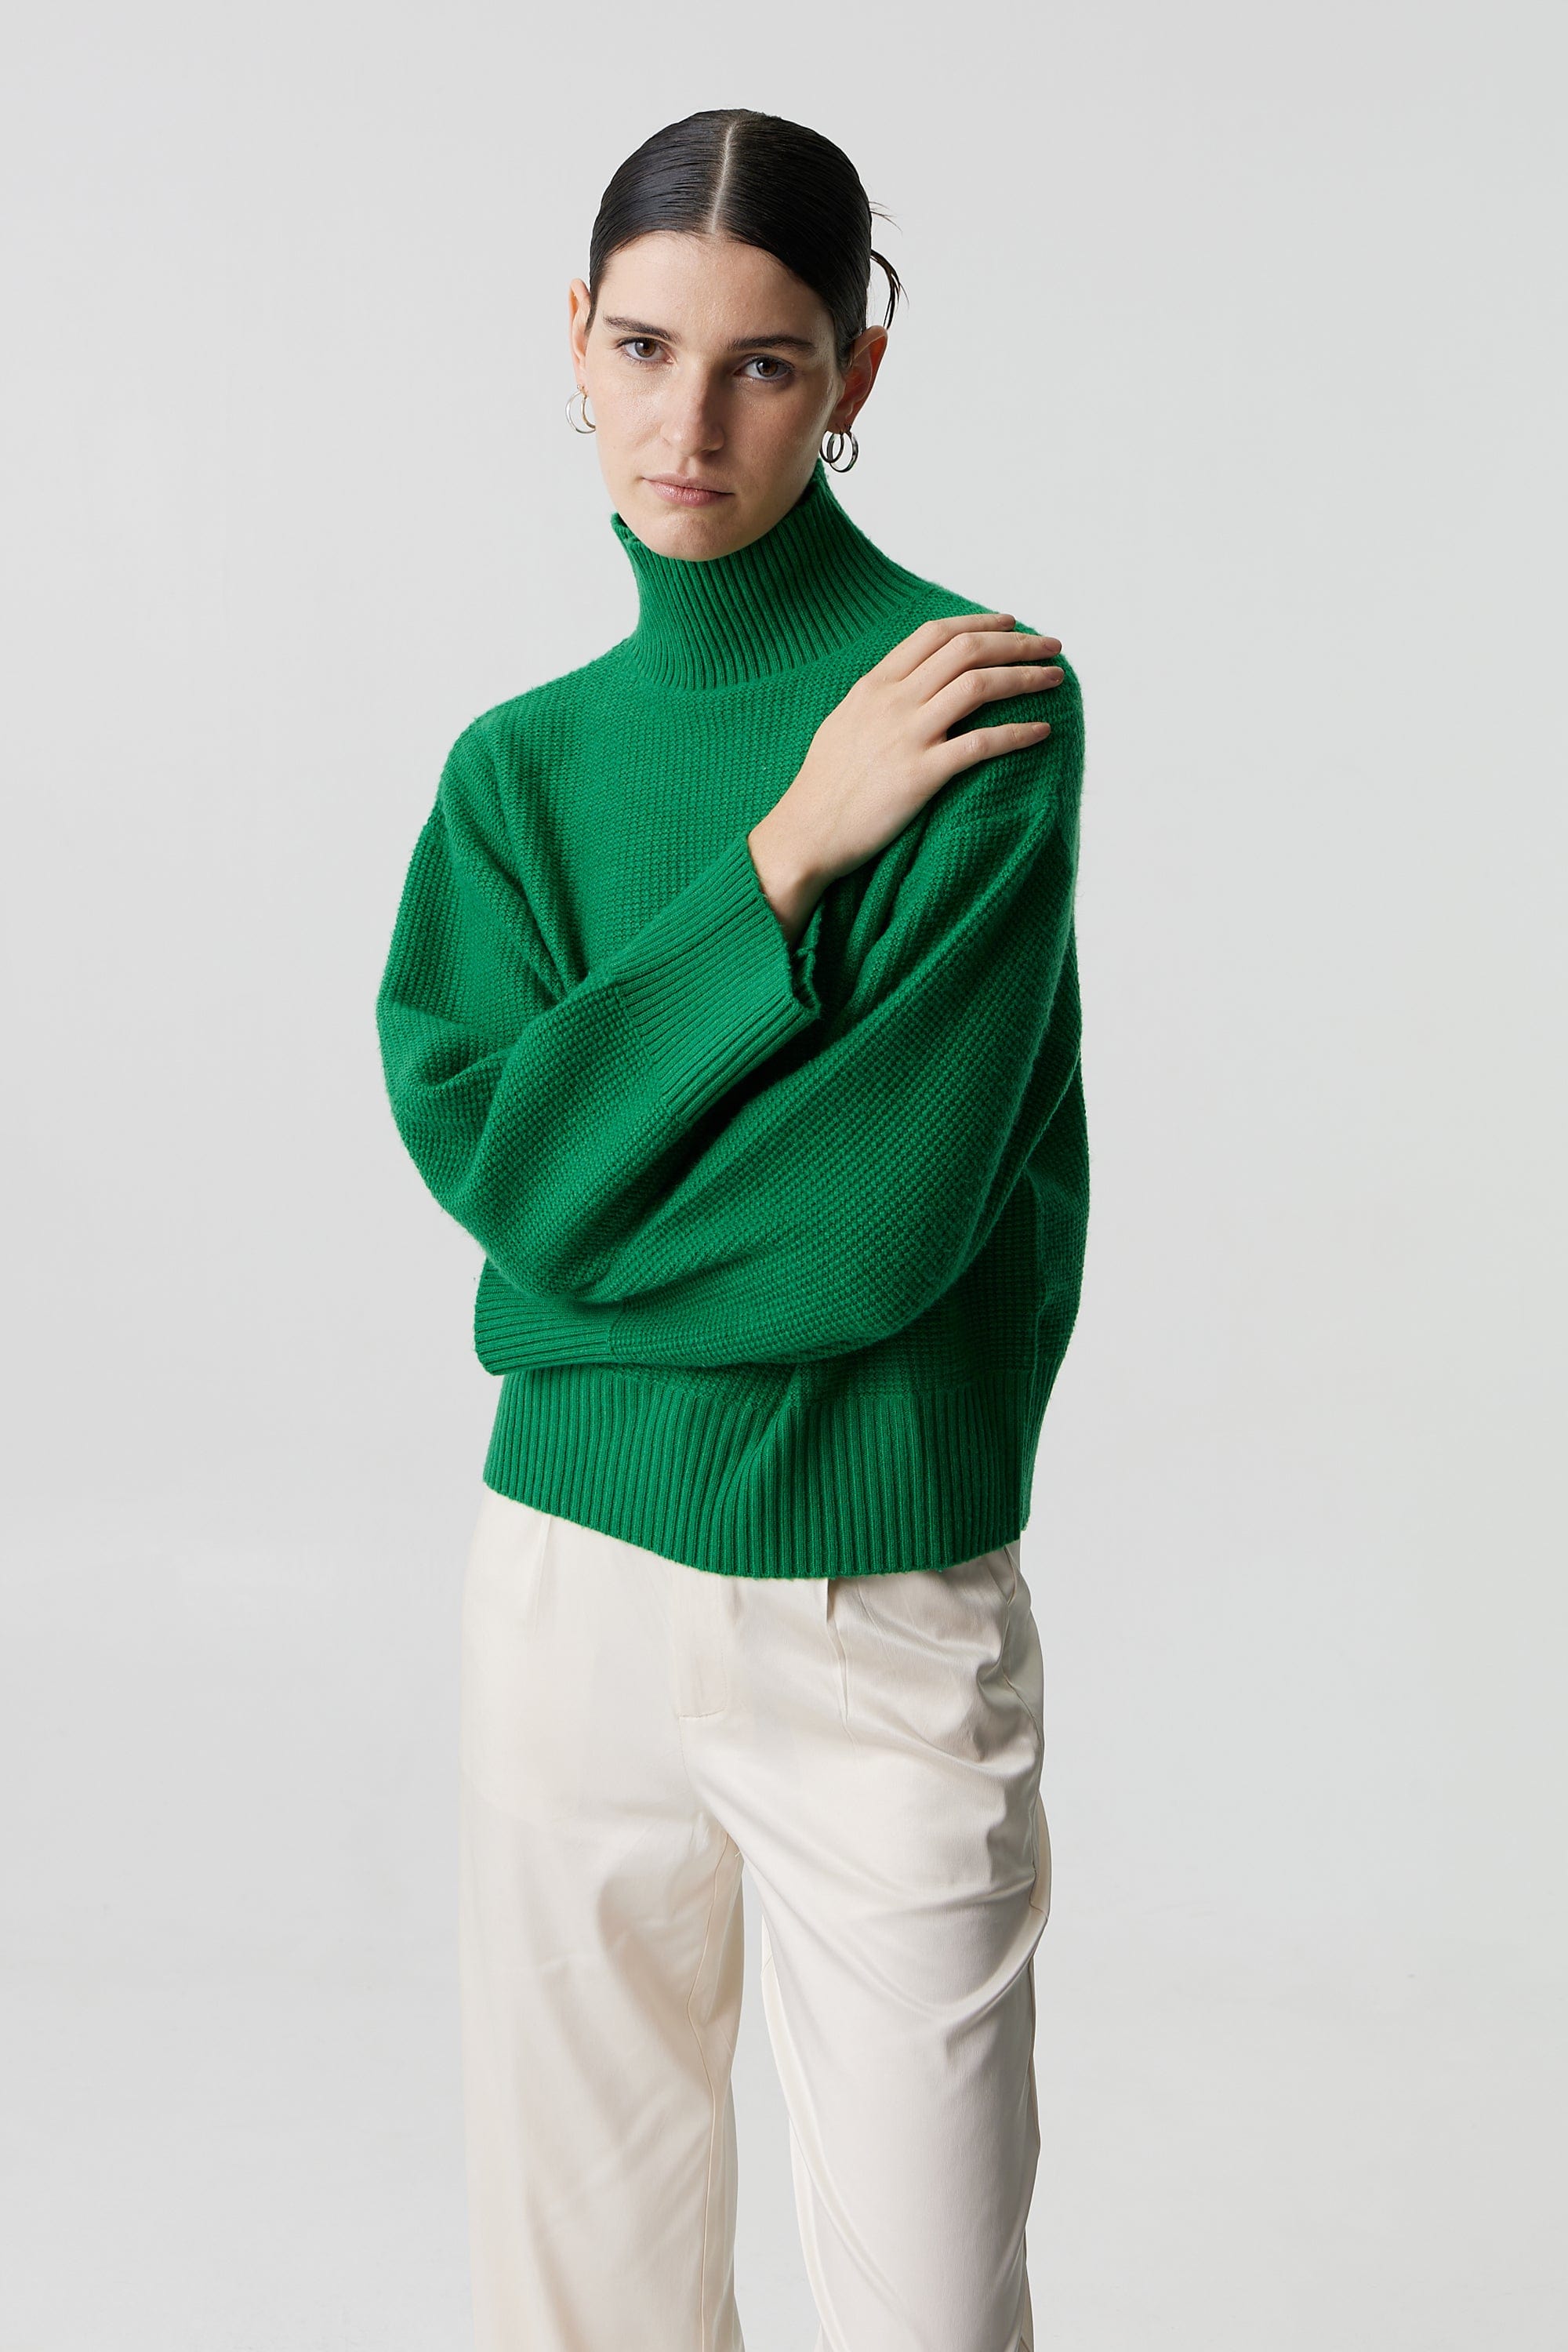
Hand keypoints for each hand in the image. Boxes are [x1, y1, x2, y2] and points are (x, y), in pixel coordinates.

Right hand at [749, 614, 1063, 941]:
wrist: (805, 834)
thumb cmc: (823, 787)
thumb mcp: (844, 724)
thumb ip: (877, 700)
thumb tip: (905, 686)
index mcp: (874, 685)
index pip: (935, 634)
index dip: (979, 622)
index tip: (1011, 623)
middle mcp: (893, 701)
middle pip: (966, 651)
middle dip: (1017, 642)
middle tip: (1052, 645)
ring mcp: (907, 736)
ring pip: (979, 686)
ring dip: (1025, 676)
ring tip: (1056, 678)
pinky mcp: (921, 776)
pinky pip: (981, 744)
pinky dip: (1017, 733)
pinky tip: (1042, 732)